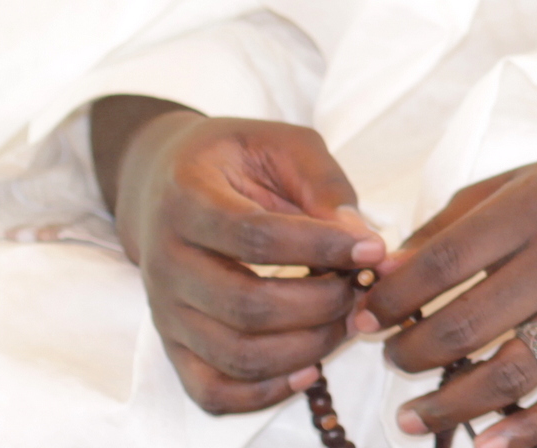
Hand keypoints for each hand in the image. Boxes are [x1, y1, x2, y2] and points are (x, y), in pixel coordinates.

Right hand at [95, 97, 385, 415]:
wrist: (161, 183)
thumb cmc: (234, 159)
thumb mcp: (282, 144)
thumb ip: (323, 184)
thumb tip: (362, 238)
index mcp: (188, 200)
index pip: (256, 237)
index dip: (321, 248)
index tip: (374, 250)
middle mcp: (166, 262)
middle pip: (247, 305)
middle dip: (322, 303)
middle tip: (365, 288)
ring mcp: (165, 311)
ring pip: (236, 354)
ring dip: (306, 347)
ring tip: (348, 319)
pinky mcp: (174, 344)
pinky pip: (212, 390)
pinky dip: (265, 392)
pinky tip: (311, 368)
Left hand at [360, 143, 536, 447]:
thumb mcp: (521, 180)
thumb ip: (454, 221)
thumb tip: (388, 271)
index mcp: (531, 210)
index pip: (441, 263)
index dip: (391, 299)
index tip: (362, 317)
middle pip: (466, 325)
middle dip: (410, 353)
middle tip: (390, 358)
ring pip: (508, 374)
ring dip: (449, 404)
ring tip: (410, 416)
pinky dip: (527, 431)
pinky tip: (485, 443)